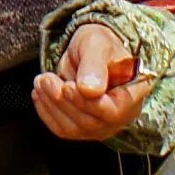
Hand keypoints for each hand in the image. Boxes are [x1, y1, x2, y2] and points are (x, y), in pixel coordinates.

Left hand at [32, 23, 149, 141]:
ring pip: (74, 128)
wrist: (89, 51)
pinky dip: (46, 112)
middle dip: (64, 101)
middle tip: (45, 78)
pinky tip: (40, 94)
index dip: (88, 103)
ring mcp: (103, 125)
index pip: (113, 111)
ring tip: (41, 81)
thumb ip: (95, 66)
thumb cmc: (98, 46)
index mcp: (134, 94)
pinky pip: (62, 129)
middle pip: (91, 122)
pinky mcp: (83, 129)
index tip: (67, 86)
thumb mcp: (97, 45)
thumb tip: (90, 91)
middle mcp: (122, 115)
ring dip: (52, 105)